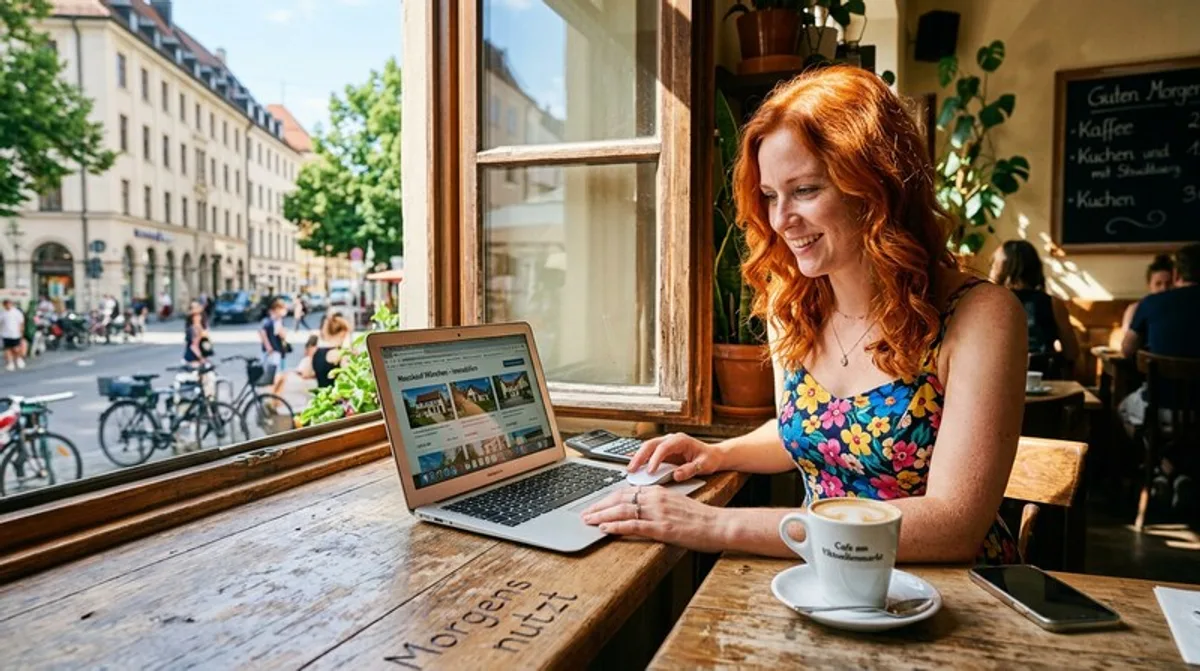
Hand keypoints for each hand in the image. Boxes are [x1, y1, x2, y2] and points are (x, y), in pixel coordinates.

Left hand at [581, 486, 728, 552]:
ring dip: (602, 516)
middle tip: (585, 514)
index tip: (595, 505)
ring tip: (588, 521)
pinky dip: (617, 526)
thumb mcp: (676, 504)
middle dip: (599, 506)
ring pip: (623, 511)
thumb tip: (640, 510)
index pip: (626, 492)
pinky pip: (634, 525)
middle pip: (620, 499)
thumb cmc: (700, 518)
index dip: (607, 499)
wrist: (719, 524)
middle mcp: (656, 499)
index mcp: (659, 492)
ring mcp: (658, 513)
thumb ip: (657, 505)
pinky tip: (605, 528)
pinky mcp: (662, 528)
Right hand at [628, 432, 724, 482]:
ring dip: (637, 458)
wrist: (712, 455)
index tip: (650, 471)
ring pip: (646, 447)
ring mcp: (665, 444)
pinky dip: (640, 458)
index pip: (663, 448)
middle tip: (631, 469)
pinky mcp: (662, 451)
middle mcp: (670, 439)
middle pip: (650, 444)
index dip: (655, 459)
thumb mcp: (704, 465)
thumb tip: (676, 475)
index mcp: (680, 440)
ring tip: (630, 470)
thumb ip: (690, 470)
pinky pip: (648, 453)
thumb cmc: (709, 458)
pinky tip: (631, 465)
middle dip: (639, 457)